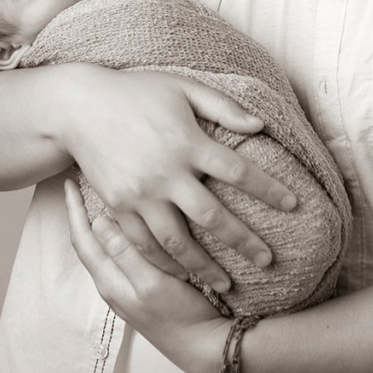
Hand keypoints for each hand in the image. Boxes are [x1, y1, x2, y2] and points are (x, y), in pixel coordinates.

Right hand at [61, 66, 296, 290]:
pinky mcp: (118, 206)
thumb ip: (223, 106)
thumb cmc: (136, 91)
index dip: (269, 190)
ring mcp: (139, 194)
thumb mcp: (182, 87)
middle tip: (268, 260)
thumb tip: (259, 126)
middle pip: (213, 218)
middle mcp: (165, 173)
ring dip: (204, 267)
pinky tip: (182, 274)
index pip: (238, 172)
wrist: (79, 107)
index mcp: (187, 142)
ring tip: (227, 284)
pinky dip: (165, 263)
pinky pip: (144, 243)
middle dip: (244, 242)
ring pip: (178, 242)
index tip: (292, 204)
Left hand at [66, 179, 227, 372]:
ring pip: (103, 249)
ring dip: (95, 222)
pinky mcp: (141, 289)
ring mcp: (126, 289)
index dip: (74, 210)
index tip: (68, 183)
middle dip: (80, 213)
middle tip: (79, 183)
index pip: (83, 239)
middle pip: (88, 243)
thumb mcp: (151, 284)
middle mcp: (112, 284)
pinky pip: (119, 256)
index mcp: (110, 281)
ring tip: (97, 196)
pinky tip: (127, 225)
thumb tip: (98, 221)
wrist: (203, 347)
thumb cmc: (181, 316)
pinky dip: (115, 234)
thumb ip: (125, 255)